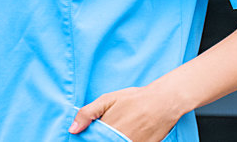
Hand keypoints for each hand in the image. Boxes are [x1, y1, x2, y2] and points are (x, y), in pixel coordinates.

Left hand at [70, 85, 188, 141]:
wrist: (164, 102)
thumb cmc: (134, 99)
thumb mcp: (107, 100)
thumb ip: (87, 114)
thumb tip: (72, 130)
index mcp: (108, 129)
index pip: (92, 139)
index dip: (89, 138)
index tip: (90, 134)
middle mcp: (121, 139)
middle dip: (102, 138)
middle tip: (112, 128)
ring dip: (114, 139)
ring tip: (122, 127)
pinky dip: (126, 141)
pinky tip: (128, 133)